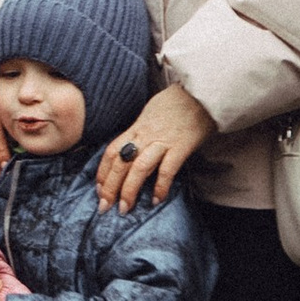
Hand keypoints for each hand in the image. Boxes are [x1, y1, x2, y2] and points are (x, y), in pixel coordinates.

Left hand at [96, 83, 216, 209]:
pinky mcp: (181, 146)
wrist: (201, 92)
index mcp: (137, 127)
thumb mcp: (151, 112)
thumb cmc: (177, 102)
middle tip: (104, 206)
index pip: (112, 151)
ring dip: (129, 190)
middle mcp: (145, 135)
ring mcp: (162, 141)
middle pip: (121, 163)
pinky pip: (167, 169)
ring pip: (138, 167)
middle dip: (110, 187)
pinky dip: (160, 186)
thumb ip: (141, 130)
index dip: (102, 172)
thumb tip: (132, 147)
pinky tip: (156, 199)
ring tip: (125, 208)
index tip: (98, 189)